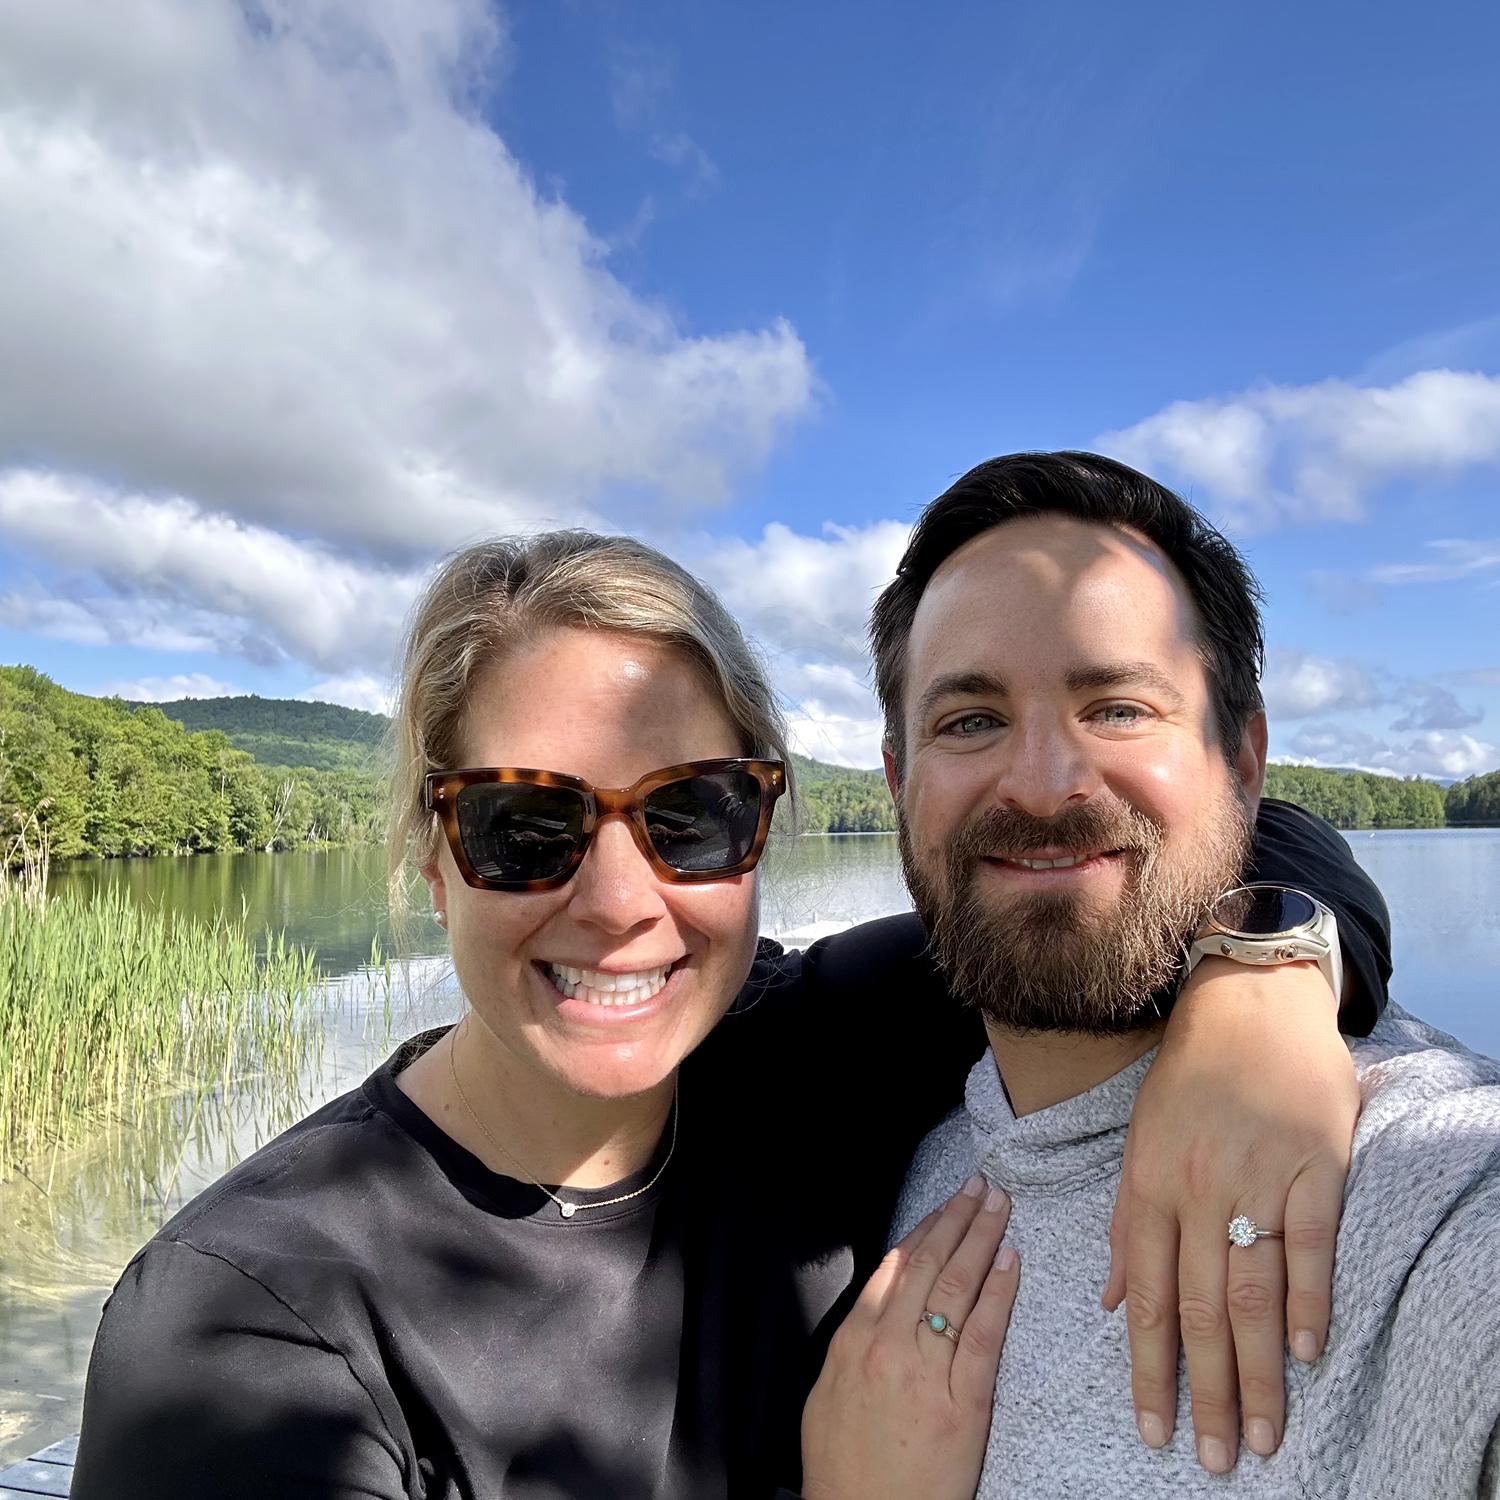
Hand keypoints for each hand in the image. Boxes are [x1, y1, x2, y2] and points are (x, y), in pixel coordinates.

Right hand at [801, 1176, 1019, 1499]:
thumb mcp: (827, 1396)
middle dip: (957, 1219)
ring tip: (999, 1207)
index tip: (944, 1204)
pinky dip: (998, 1293)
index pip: (895, 1267)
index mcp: (854, 1340)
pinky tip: (1010, 1262)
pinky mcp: (962, 1403)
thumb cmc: (843, 1467)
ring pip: (956, 1288)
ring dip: (981, 1239)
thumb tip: (875, 1310)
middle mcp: (888, 1345)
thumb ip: (852, 1348)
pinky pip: (982, 1335)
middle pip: (928, 1266)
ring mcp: (925, 1371)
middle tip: (980, 1187)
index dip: (924, 1230)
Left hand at [1102, 958, 1357, 1473]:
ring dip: (1259, 1369)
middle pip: (1197, 1306)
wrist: (1246, 1000)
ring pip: (1252, 1289)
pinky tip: (1311, 1353)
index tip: (1154, 1428)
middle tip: (1217, 1459)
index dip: (1146, 1366)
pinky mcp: (1313, 1163)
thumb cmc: (1188, 1078)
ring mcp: (1255, 1175)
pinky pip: (1310, 1242)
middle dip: (1205, 1389)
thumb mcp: (1139, 1141)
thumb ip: (1126, 1222)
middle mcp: (1195, 1186)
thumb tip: (1108, 1300)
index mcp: (1147, 1183)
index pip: (1143, 1293)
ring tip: (1265, 1434)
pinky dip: (1310, 1300)